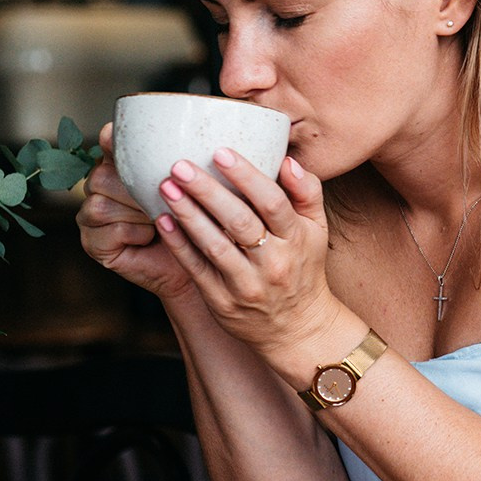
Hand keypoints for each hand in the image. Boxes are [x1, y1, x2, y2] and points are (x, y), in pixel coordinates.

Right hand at [75, 123, 195, 301]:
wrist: (202, 264)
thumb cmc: (206, 221)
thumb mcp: (204, 186)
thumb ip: (193, 162)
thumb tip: (212, 140)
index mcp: (127, 164)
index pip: (110, 142)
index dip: (112, 139)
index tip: (117, 136)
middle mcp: (104, 186)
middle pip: (103, 175)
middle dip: (139, 188)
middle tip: (168, 196)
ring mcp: (95, 214)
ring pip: (104, 203)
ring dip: (140, 213)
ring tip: (163, 219)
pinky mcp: (93, 242)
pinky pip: (109, 229)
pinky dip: (136, 233)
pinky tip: (152, 236)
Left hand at [151, 145, 339, 357]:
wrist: (297, 329)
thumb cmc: (304, 268)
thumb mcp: (317, 230)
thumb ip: (306, 192)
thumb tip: (287, 160)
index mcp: (296, 239)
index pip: (273, 202)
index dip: (247, 176)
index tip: (221, 152)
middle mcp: (272, 262)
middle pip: (239, 222)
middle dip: (208, 191)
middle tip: (180, 166)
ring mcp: (246, 284)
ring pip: (214, 245)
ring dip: (188, 215)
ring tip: (166, 187)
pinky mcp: (222, 301)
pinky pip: (197, 269)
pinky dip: (179, 244)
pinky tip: (163, 220)